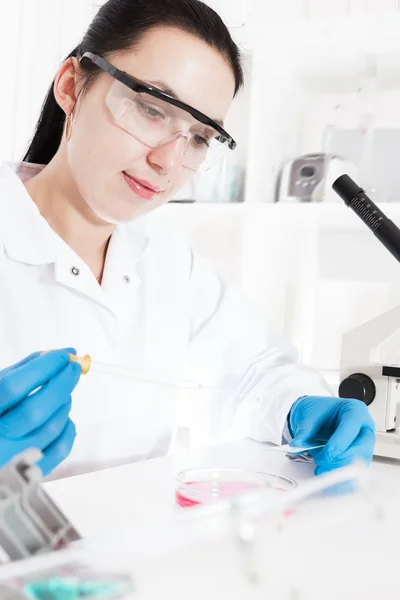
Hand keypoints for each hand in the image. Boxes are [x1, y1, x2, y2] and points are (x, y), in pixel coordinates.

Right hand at [0, 349, 81, 475]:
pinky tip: (63, 417)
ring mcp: (12, 460)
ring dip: (64, 404)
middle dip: (61, 384)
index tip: (63, 355)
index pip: (13, 386)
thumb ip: (22, 370)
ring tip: (62, 394)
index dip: (42, 367)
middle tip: (73, 369)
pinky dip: (68, 428)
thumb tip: (59, 353)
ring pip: (51, 428)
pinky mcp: (30, 474)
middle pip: (36, 409)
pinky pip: (60, 449)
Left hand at [288, 396, 374, 474]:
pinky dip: (341, 481)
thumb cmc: (320, 412)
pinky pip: (356, 474)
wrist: (320, 416)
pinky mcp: (360, 460)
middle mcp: (364, 428)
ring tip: (321, 470)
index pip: (352, 428)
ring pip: (359, 464)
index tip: (326, 455)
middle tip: (321, 462)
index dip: (339, 444)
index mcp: (355, 411)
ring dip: (339, 471)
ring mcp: (365, 445)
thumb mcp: (309, 415)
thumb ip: (305, 430)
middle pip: (361, 449)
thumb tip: (298, 444)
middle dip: (340, 460)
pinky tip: (328, 480)